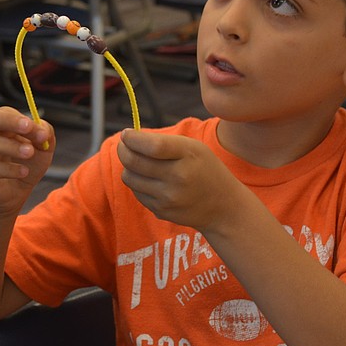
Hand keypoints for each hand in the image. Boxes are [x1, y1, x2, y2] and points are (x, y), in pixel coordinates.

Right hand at [0, 107, 54, 213]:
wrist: (15, 195)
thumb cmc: (26, 166)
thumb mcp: (42, 150)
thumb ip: (45, 135)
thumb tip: (42, 128)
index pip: (5, 112)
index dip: (23, 119)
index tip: (41, 132)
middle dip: (6, 120)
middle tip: (28, 127)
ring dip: (9, 146)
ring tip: (29, 153)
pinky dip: (7, 169)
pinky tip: (23, 172)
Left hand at [117, 129, 242, 230]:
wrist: (223, 207)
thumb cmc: (205, 170)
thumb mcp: (193, 148)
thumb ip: (164, 142)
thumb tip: (129, 139)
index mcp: (188, 156)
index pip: (152, 146)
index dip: (133, 139)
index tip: (127, 134)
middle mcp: (177, 178)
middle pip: (134, 161)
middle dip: (123, 149)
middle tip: (124, 145)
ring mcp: (168, 198)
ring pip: (129, 177)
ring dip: (129, 167)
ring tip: (139, 163)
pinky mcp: (161, 211)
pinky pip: (137, 192)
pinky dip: (138, 183)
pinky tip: (151, 180)